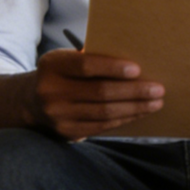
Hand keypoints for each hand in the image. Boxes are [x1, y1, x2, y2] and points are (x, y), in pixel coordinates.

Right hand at [30, 48, 164, 141]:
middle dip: (134, 91)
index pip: (86, 66)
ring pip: (104, 112)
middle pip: (100, 92)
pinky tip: (139, 113)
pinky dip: (123, 119)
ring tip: (155, 102)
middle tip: (158, 89)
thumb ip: (92, 58)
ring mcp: (58, 115)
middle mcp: (51, 91)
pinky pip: (101, 126)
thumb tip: (134, 63)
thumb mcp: (67, 59)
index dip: (113, 68)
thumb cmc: (62, 73)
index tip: (137, 70)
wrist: (32, 100)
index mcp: (53, 65)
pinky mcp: (66, 132)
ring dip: (134, 108)